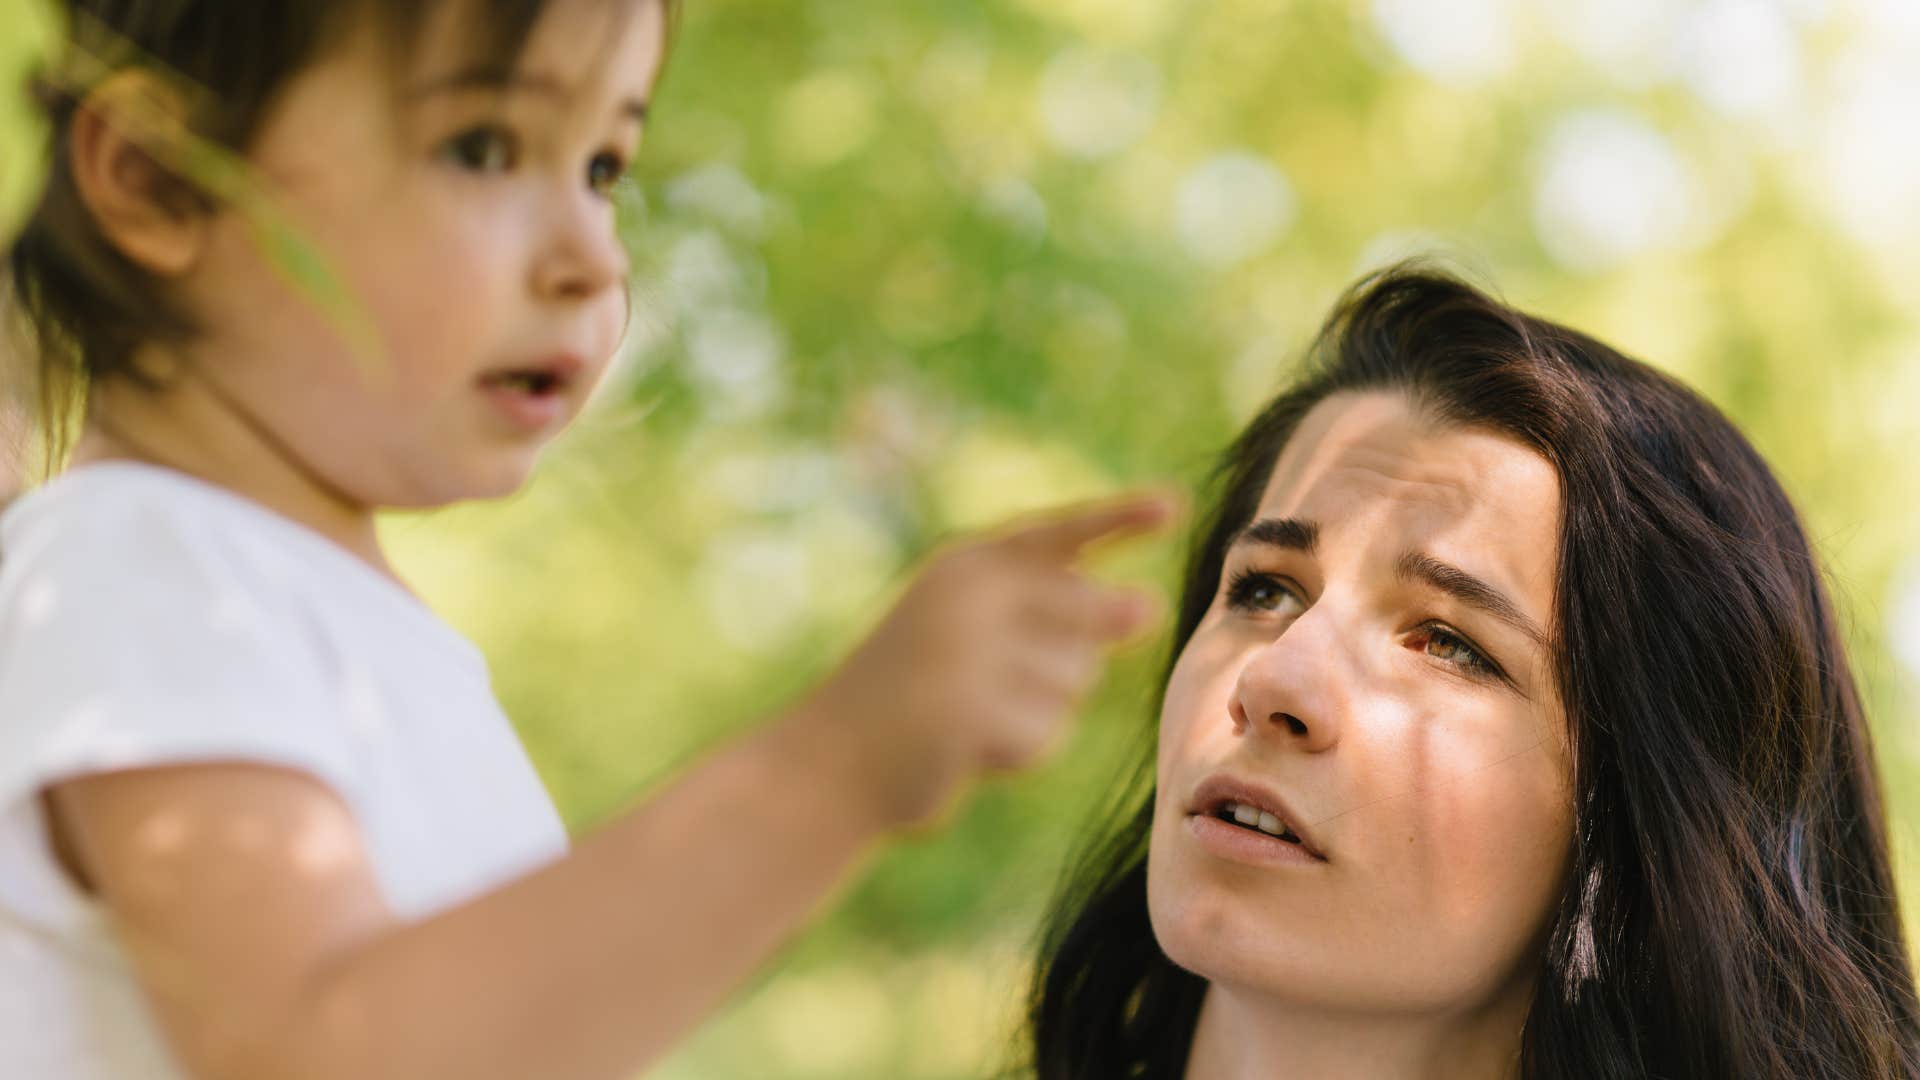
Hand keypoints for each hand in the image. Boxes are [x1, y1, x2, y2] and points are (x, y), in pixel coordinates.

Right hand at [794, 493, 1174, 829]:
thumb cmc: (913, 692)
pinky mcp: (973, 708)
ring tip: (971, 713)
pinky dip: (1018, 751)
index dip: (1120, 518)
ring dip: (1041, 708)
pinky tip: (964, 747)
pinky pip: (1045, 732)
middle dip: (1075, 652)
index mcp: (970, 562)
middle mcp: (973, 592)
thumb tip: (1147, 607)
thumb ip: (1057, 612)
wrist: (832, 758)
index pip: (1061, 533)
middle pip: (1093, 615)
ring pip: (1078, 680)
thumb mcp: (974, 631)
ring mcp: (972, 649)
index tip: (1173, 507)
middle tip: (996, 678)